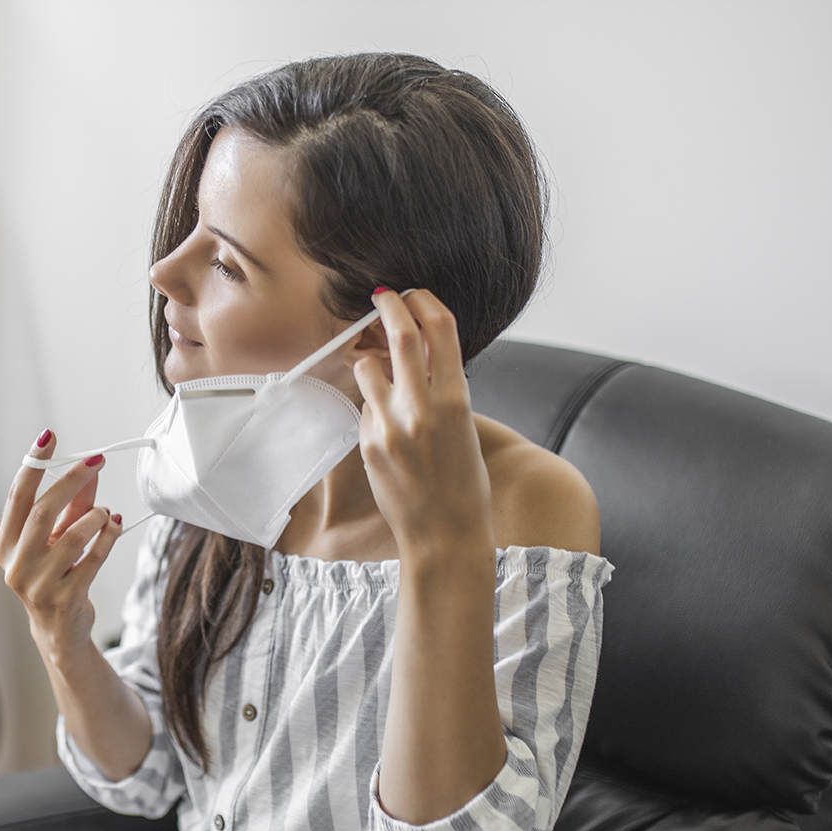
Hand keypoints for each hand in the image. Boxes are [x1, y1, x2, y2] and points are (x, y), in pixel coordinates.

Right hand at [0, 430, 123, 655]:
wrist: (59, 631)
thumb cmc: (57, 575)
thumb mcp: (60, 537)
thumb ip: (73, 505)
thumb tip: (90, 468)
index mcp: (6, 544)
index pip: (17, 495)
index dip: (33, 463)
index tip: (49, 437)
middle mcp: (16, 564)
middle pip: (43, 510)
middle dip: (72, 479)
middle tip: (96, 460)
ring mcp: (38, 585)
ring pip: (73, 535)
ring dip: (96, 516)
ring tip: (107, 513)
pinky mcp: (65, 600)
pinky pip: (93, 558)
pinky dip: (109, 537)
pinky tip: (116, 526)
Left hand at [348, 289, 493, 560]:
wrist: (443, 537)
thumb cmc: (464, 484)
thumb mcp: (465, 428)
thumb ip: (445, 389)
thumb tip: (424, 353)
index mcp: (456, 400)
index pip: (439, 328)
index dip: (424, 301)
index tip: (414, 294)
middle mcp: (420, 408)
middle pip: (398, 333)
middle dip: (388, 305)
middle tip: (382, 295)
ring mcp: (389, 426)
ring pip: (368, 368)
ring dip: (374, 362)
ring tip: (384, 374)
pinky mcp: (368, 445)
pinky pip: (366, 409)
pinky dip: (375, 408)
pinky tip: (390, 432)